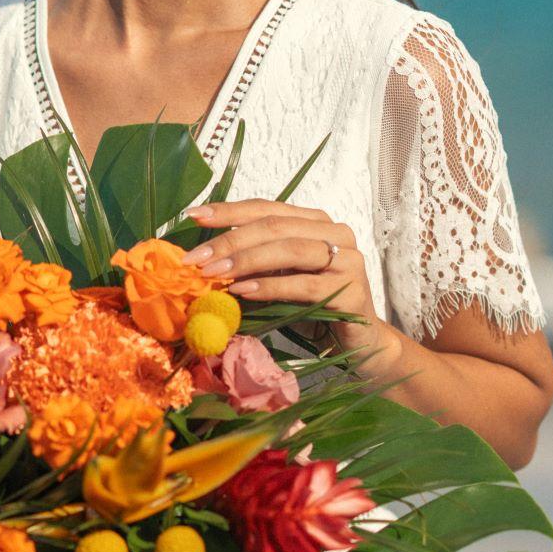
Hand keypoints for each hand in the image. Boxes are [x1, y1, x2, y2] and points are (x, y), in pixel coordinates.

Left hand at [184, 198, 391, 363]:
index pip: (267, 208)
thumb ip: (254, 263)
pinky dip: (270, 287)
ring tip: (214, 274)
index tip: (194, 216)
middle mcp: (336, 234)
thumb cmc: (312, 308)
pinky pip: (304, 284)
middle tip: (196, 258)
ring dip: (246, 261)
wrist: (358, 343)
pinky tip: (244, 292)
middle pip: (275, 226)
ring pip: (290, 250)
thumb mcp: (279, 278)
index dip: (229, 211)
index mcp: (316, 222)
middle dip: (230, 240)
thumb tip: (204, 259)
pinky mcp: (352, 291)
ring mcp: (348, 260)